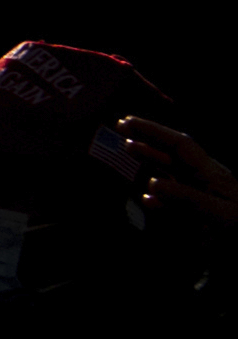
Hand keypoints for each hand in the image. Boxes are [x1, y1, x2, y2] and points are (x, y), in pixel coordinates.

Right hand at [115, 119, 237, 233]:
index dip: (154, 131)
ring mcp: (204, 195)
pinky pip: (176, 197)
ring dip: (152, 159)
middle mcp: (207, 180)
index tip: (127, 124)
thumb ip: (185, 199)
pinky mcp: (202, 214)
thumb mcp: (217, 215)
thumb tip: (151, 184)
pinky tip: (147, 199)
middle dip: (149, 137)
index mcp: (212, 174)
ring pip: (174, 171)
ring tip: (129, 149)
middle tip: (121, 126)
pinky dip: (158, 194)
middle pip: (175, 152)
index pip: (180, 144)